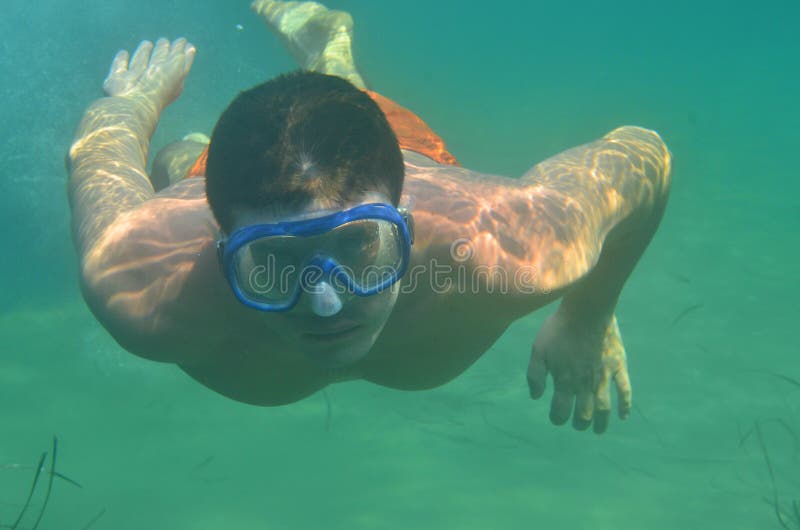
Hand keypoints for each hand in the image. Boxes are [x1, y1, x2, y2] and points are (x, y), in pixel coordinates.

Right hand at [103, 38, 195, 111]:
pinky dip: (120, 60)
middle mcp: (151, 82)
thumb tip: (188, 45)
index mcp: (168, 82)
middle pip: (157, 63)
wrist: (136, 104)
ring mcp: (133, 81)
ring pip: (139, 64)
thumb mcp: (175, 69)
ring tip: (147, 43)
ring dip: (143, 53)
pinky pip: (118, 67)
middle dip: (162, 52)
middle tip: (164, 41)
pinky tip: (123, 53)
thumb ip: (181, 58)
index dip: (178, 54)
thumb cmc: (158, 87)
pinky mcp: (115, 80)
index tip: (183, 42)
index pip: (174, 63)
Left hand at [527, 311, 631, 433]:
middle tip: (578, 424)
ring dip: (600, 423)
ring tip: (597, 430)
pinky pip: (625, 390)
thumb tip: (536, 397)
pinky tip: (623, 416)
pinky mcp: (618, 366)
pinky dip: (625, 406)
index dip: (557, 418)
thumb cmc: (559, 328)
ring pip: (603, 408)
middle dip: (579, 423)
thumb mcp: (538, 349)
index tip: (556, 418)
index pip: (560, 411)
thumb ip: (535, 375)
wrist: (586, 310)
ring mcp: (603, 376)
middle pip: (583, 414)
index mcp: (564, 380)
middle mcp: (584, 383)